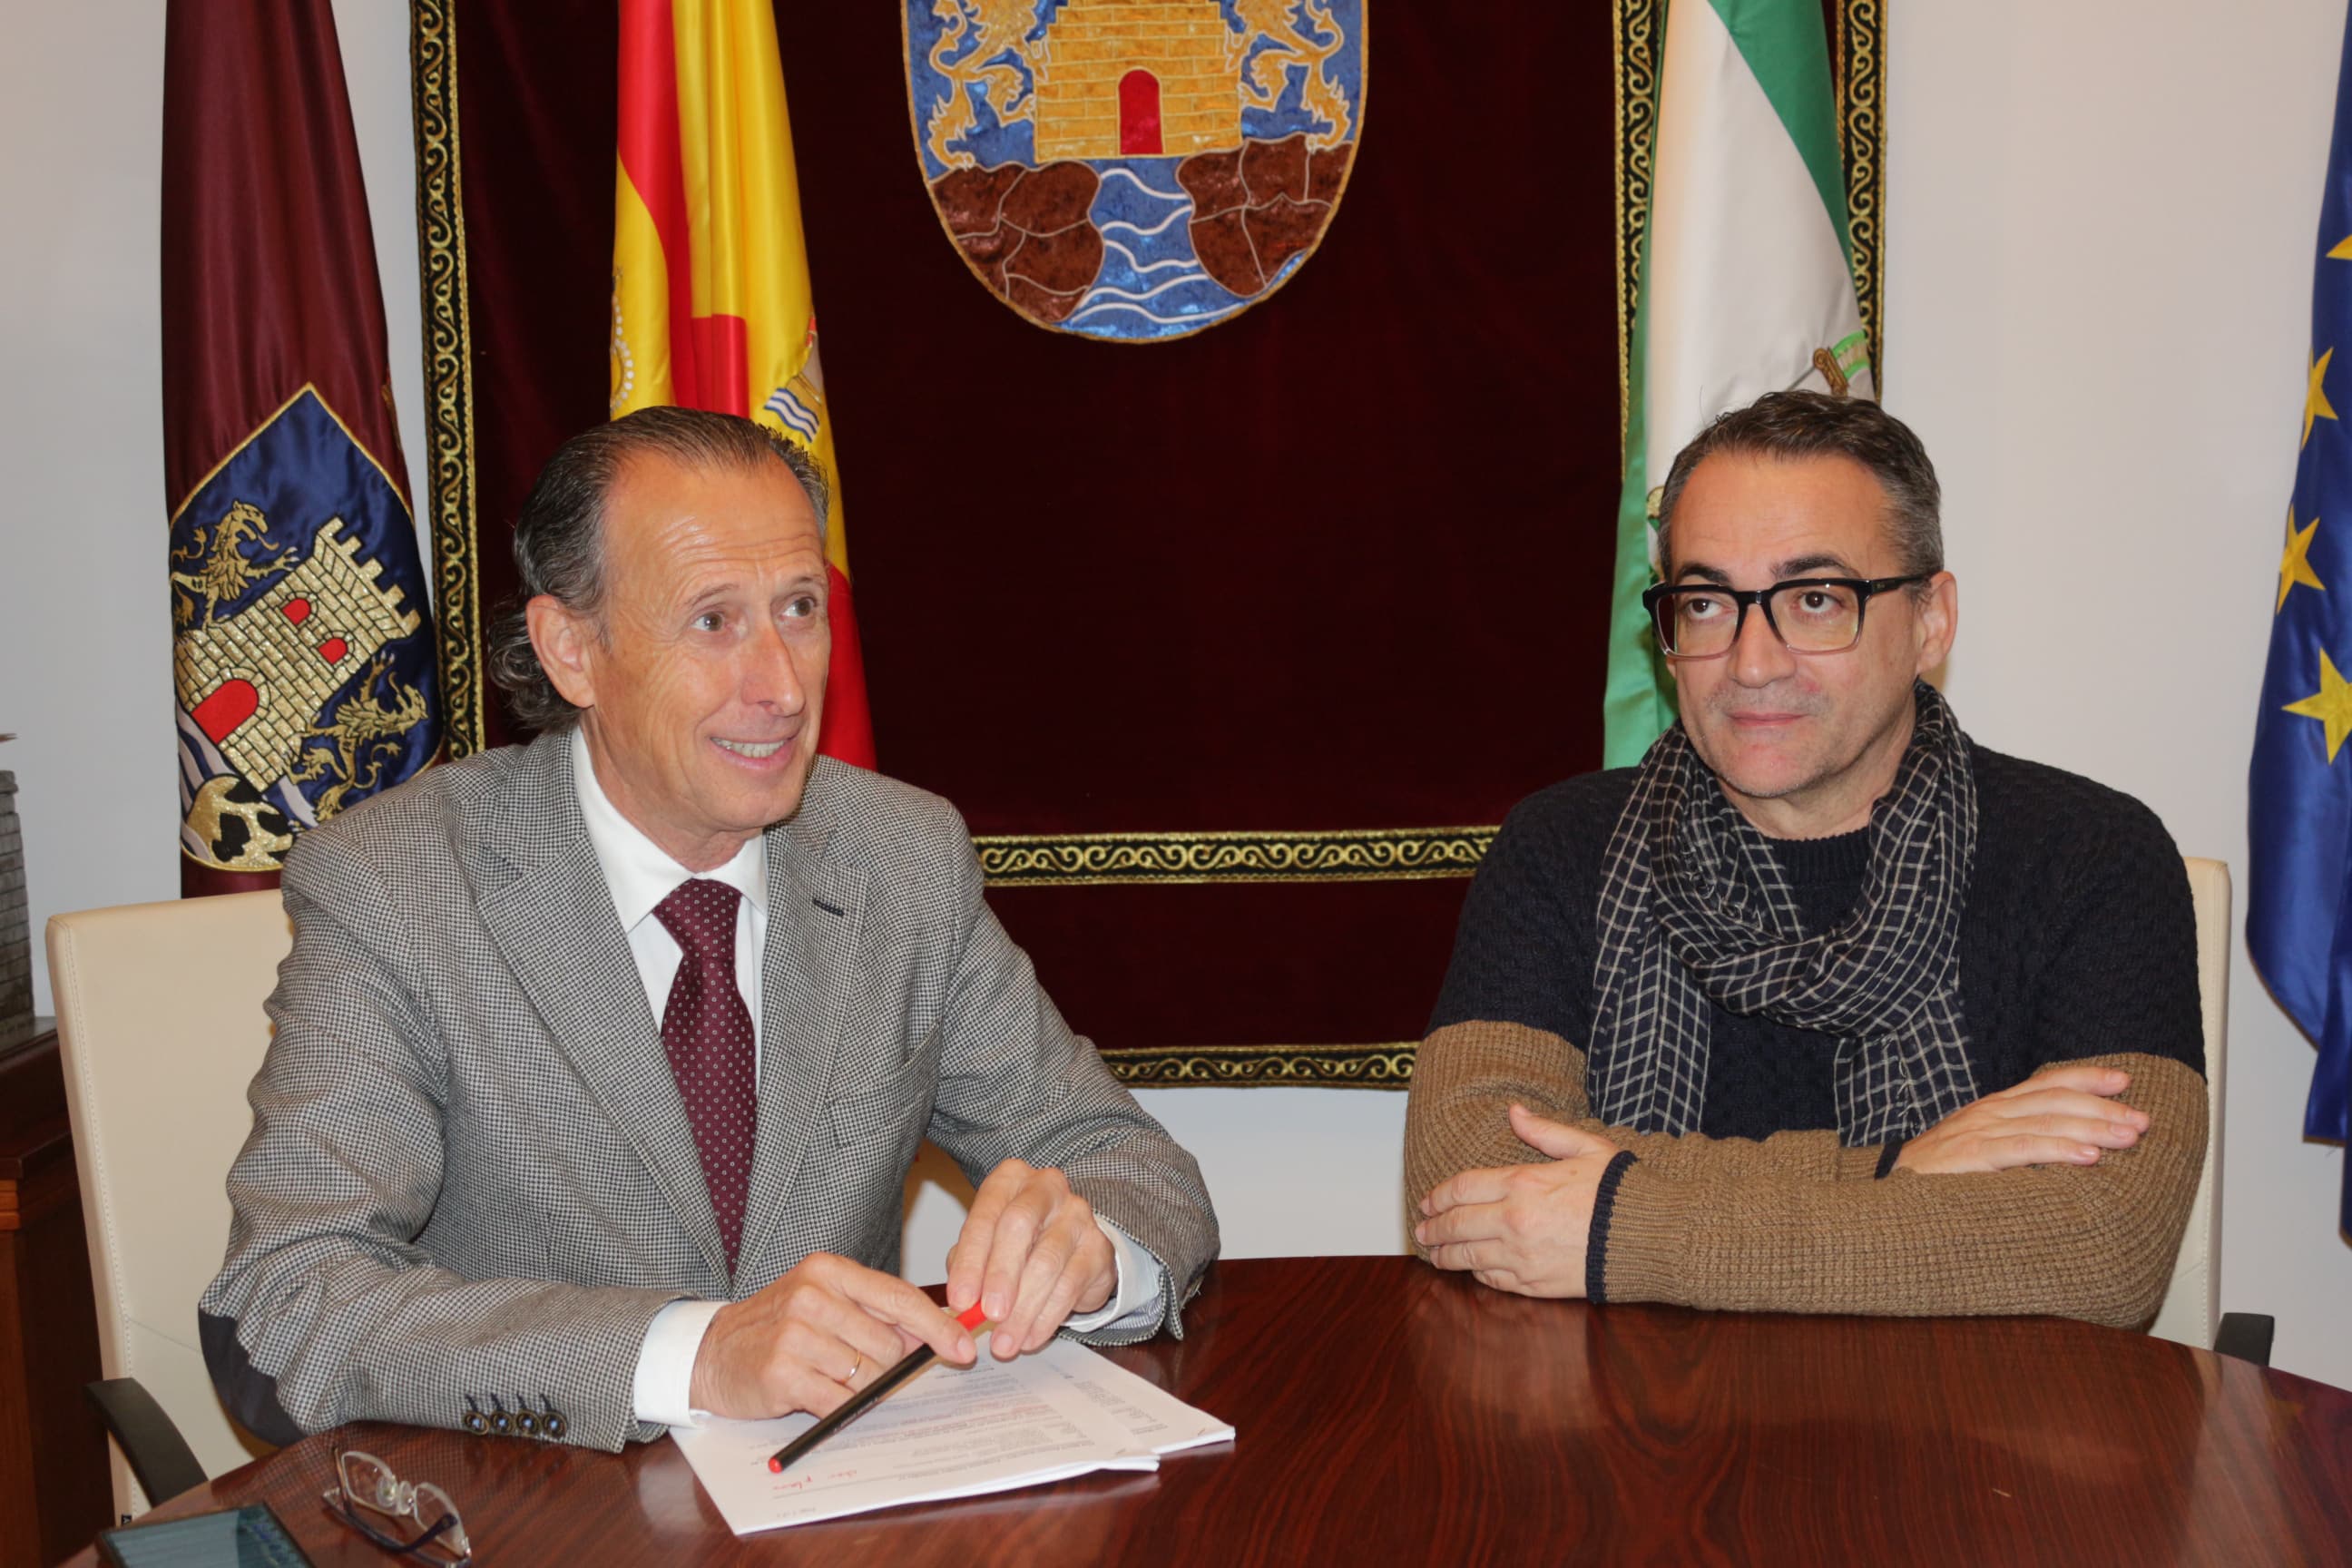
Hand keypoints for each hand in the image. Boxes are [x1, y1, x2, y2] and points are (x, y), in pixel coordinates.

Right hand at [688, 1252, 975, 1419]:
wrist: (711, 1352)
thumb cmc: (777, 1327)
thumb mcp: (823, 1301)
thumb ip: (873, 1310)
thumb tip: (933, 1332)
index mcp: (829, 1270)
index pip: (899, 1298)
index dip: (937, 1326)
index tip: (963, 1347)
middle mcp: (812, 1295)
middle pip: (888, 1343)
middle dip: (884, 1364)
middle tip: (852, 1364)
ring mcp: (795, 1334)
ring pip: (867, 1374)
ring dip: (858, 1386)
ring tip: (825, 1375)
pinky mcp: (782, 1373)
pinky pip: (840, 1400)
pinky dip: (838, 1406)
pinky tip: (816, 1394)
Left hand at [946, 1159, 1116, 1358]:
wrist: (1070, 1246)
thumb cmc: (1018, 1242)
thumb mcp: (986, 1244)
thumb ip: (969, 1266)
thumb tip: (963, 1303)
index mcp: (1011, 1179)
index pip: (986, 1214)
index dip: (970, 1259)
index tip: (960, 1300)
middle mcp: (1046, 1187)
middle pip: (1019, 1226)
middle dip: (1000, 1275)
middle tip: (988, 1315)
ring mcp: (1078, 1215)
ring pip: (1047, 1262)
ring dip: (1023, 1309)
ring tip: (1005, 1342)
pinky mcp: (1099, 1247)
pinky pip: (1070, 1286)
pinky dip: (1046, 1318)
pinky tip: (1030, 1338)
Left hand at [1413, 1104, 1621, 1297]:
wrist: (1653, 1239)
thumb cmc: (1622, 1190)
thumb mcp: (1586, 1147)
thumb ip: (1545, 1131)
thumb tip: (1514, 1112)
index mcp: (1522, 1183)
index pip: (1462, 1188)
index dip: (1438, 1195)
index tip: (1426, 1200)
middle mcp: (1514, 1221)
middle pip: (1456, 1225)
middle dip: (1433, 1227)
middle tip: (1421, 1230)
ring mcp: (1522, 1256)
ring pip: (1467, 1257)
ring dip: (1445, 1255)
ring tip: (1433, 1253)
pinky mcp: (1536, 1285)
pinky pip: (1493, 1280)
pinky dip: (1477, 1273)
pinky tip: (1472, 1268)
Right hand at [1894, 1065, 2149, 1174]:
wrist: (1887, 1191)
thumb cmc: (1940, 1176)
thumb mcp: (1980, 1148)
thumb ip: (2017, 1141)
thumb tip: (2070, 1146)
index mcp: (1993, 1108)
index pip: (2046, 1082)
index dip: (2086, 1078)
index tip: (2124, 1080)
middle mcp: (1989, 1112)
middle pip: (2054, 1100)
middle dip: (2102, 1108)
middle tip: (2141, 1120)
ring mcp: (1978, 1131)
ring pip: (2046, 1121)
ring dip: (2092, 1127)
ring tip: (2127, 1136)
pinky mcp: (1970, 1156)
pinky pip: (2021, 1148)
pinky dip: (2058, 1150)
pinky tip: (2087, 1157)